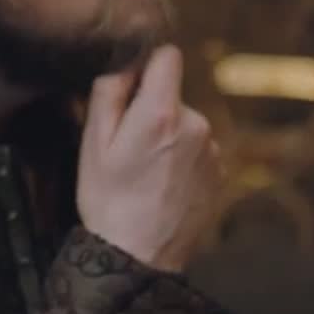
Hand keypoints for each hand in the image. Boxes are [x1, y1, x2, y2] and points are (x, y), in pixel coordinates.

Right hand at [77, 44, 223, 272]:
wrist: (138, 258)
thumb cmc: (108, 200)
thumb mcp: (93, 142)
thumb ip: (109, 90)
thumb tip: (126, 60)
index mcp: (162, 112)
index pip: (168, 56)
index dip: (148, 64)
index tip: (132, 85)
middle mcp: (196, 125)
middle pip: (173, 95)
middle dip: (152, 109)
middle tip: (129, 146)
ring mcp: (212, 150)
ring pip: (185, 124)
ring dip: (168, 137)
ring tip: (146, 172)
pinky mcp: (220, 172)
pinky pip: (196, 149)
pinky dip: (181, 159)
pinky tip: (163, 186)